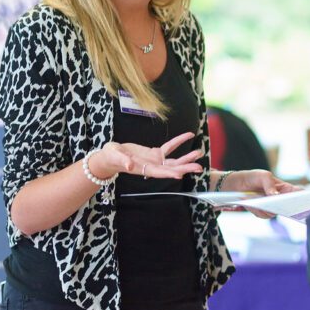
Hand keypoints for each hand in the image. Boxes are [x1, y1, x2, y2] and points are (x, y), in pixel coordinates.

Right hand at [88, 132, 202, 179]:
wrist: (111, 156)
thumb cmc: (111, 157)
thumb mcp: (115, 157)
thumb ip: (122, 160)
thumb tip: (130, 164)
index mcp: (144, 169)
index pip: (159, 172)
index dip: (170, 173)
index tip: (181, 174)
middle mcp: (153, 167)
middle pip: (171, 168)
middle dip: (185, 167)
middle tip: (199, 167)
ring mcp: (155, 160)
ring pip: (174, 160)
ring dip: (186, 158)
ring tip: (199, 153)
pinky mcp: (155, 153)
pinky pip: (170, 147)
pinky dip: (179, 141)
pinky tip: (189, 136)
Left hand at [222, 169, 300, 218]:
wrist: (235, 185)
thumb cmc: (252, 177)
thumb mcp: (262, 175)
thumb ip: (269, 184)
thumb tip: (275, 195)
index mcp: (284, 188)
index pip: (298, 193)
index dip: (304, 197)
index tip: (306, 200)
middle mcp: (280, 199)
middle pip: (289, 206)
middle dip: (289, 207)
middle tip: (286, 206)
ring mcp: (271, 207)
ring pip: (276, 212)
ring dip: (269, 207)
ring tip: (261, 200)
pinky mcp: (262, 212)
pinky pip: (264, 215)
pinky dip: (259, 209)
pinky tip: (253, 203)